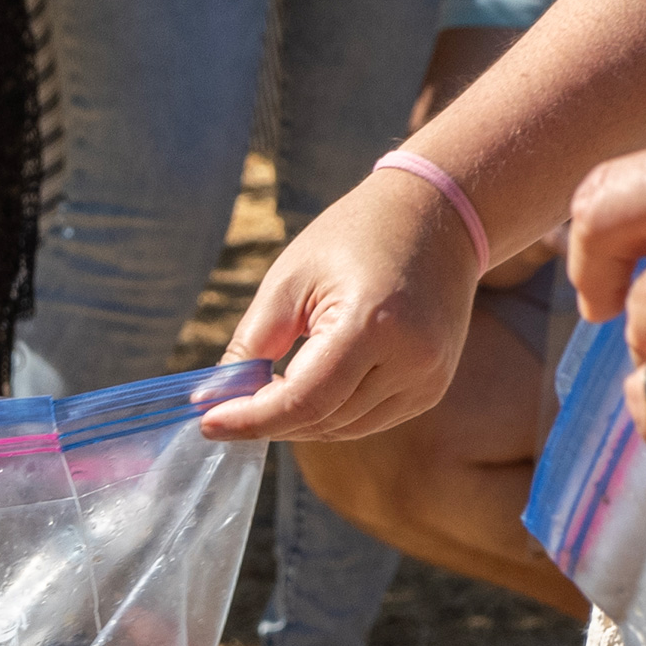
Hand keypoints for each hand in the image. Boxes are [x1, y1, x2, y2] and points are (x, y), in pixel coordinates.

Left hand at [197, 168, 488, 443]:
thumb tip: (212, 397)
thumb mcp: (290, 280)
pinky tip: (303, 393)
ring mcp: (427, 379)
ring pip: (342, 428)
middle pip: (321, 419)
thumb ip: (252, 344)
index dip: (251, 419)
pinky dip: (328, 416)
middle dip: (267, 421)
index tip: (208, 423)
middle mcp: (410, 360)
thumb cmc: (355, 236)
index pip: (303, 400)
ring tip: (262, 395)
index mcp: (374, 324)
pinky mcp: (430, 388)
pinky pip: (366, 420)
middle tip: (224, 409)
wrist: (436, 217)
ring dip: (296, 421)